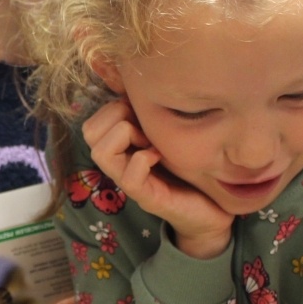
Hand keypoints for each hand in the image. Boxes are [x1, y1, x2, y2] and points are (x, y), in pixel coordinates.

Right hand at [82, 97, 232, 258]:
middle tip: (145, 127)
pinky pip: (129, 177)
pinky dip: (144, 160)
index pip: (92, 123)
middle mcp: (119, 165)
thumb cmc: (191, 171)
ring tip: (151, 142)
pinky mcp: (147, 199)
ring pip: (100, 153)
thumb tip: (141, 90)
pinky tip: (160, 157)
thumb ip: (152, 120)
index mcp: (122, 149)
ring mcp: (130, 183)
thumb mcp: (169, 137)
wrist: (213, 213)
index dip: (113, 109)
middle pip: (89, 133)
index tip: (142, 114)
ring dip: (127, 136)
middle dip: (117, 117)